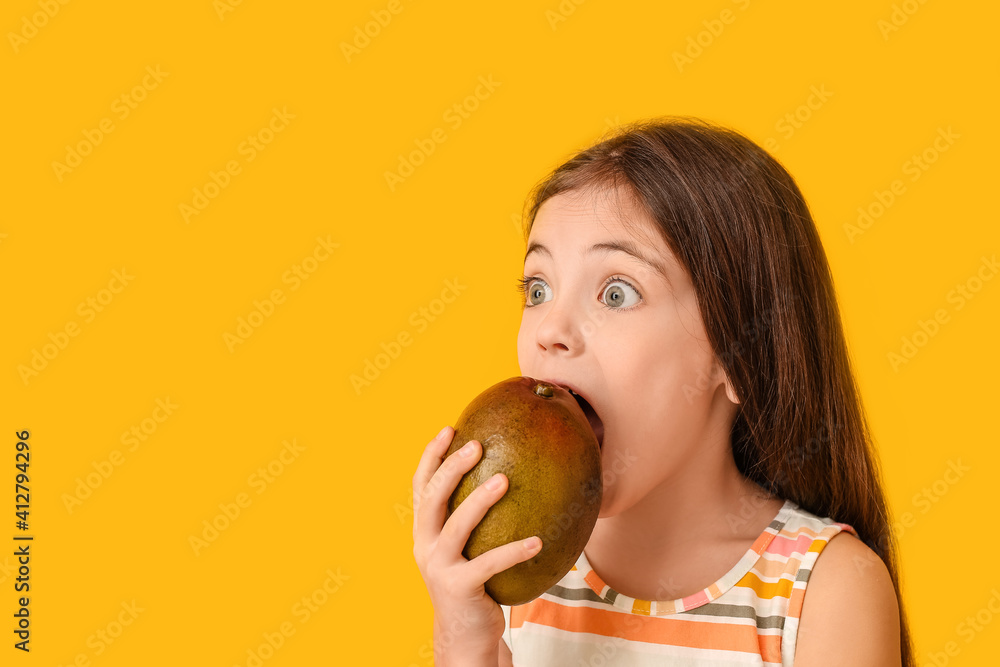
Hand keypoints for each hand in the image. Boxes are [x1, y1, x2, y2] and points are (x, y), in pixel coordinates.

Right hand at [412, 426, 541, 659]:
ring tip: (505, 480)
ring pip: (456, 526)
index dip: (431, 456)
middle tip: (477, 445)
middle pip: (432, 498)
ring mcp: (439, 567)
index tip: (449, 428)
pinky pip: (489, 564)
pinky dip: (514, 551)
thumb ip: (475, 521)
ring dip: (479, 501)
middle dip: (451, 467)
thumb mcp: (467, 549)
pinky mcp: (459, 588)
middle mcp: (425, 545)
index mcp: (424, 531)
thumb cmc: (474, 584)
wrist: (464, 635)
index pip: (420, 486)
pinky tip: (539, 542)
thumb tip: (511, 474)